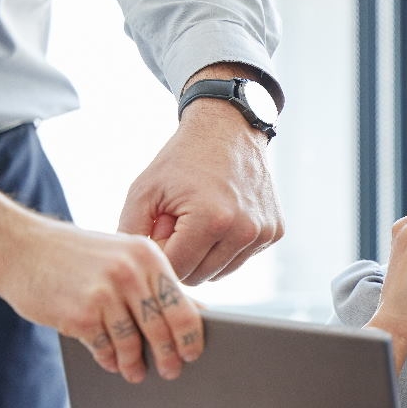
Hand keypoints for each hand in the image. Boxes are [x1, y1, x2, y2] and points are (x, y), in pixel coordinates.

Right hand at [0, 192, 203, 382]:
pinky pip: (104, 348)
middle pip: (162, 329)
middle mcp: (130, 274)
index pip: (182, 306)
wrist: (18, 246)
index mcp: (148, 257)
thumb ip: (156, 282)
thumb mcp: (124, 255)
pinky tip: (111, 363)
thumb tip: (197, 313)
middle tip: (172, 371)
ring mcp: (104, 295)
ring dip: (135, 363)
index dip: (191, 337)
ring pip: (132, 343)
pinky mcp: (80, 315)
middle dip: (169, 356)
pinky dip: (109, 359)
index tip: (193, 353)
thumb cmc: (78, 255)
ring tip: (136, 372)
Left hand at [119, 75, 281, 284]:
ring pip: (220, 272)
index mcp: (211, 219)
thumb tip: (137, 269)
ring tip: (199, 221)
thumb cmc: (182, 160)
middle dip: (182, 256)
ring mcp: (264, 233)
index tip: (158, 229)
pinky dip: (225, 246)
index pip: (176, 269)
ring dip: (204, 255)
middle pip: (199, 276)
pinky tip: (221, 218)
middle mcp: (244, 230)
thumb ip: (131, 233)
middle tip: (178, 223)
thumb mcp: (144, 190)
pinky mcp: (274, 232)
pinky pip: (240, 258)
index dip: (160, 253)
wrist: (228, 131)